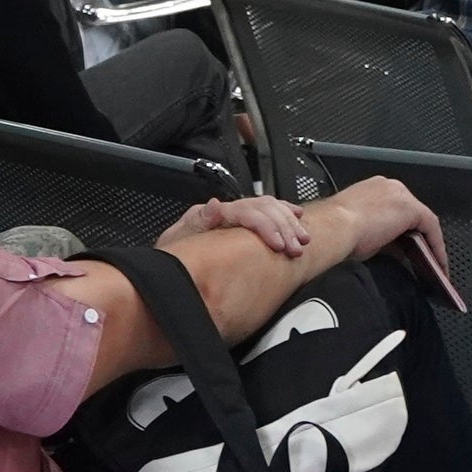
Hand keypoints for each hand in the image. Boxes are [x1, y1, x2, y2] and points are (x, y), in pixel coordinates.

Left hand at [165, 192, 311, 260]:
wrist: (168, 265)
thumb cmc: (174, 256)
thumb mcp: (177, 242)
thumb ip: (196, 223)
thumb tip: (215, 206)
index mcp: (211, 214)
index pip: (246, 212)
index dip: (265, 226)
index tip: (278, 245)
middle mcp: (226, 210)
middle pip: (263, 208)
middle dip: (284, 227)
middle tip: (296, 248)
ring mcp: (235, 214)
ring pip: (269, 207)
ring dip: (289, 222)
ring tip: (303, 239)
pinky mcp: (241, 222)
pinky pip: (268, 209)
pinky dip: (285, 212)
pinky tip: (298, 217)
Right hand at [315, 174, 460, 303]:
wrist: (333, 228)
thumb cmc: (335, 231)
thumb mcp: (360, 233)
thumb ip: (379, 236)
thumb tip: (391, 249)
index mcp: (372, 190)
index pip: (396, 209)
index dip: (403, 230)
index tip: (405, 247)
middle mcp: (388, 188)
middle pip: (412, 213)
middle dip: (417, 236)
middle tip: (421, 257)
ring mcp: (400, 195)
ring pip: (423, 220)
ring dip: (428, 242)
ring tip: (431, 262)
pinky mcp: (410, 208)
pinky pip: (430, 227)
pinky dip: (435, 245)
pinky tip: (437, 262)